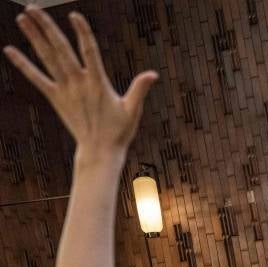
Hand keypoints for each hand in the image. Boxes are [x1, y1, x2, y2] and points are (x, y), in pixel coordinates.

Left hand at [3, 7, 157, 153]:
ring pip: (47, 58)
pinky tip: (9, 50)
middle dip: (47, 28)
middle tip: (34, 8)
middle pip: (60, 49)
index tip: (74, 15)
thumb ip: (139, 88)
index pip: (89, 51)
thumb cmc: (119, 131)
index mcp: (98, 83)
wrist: (99, 151)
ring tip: (23, 18)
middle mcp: (78, 83)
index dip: (82, 32)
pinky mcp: (55, 98)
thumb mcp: (133, 109)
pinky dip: (23, 64)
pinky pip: (36, 78)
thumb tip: (153, 74)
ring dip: (34, 38)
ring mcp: (64, 90)